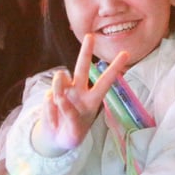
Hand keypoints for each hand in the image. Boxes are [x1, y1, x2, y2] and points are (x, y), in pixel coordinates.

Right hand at [37, 34, 128, 153]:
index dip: (114, 68)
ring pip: (60, 81)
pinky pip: (48, 99)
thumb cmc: (71, 134)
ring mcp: (64, 92)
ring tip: (58, 106)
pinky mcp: (50, 95)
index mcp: (92, 100)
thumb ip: (69, 114)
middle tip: (90, 36)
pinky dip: (49, 112)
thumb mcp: (75, 132)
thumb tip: (57, 96)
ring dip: (58, 90)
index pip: (105, 82)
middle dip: (85, 51)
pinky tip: (53, 120)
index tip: (126, 53)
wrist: (55, 139)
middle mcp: (79, 91)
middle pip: (82, 68)